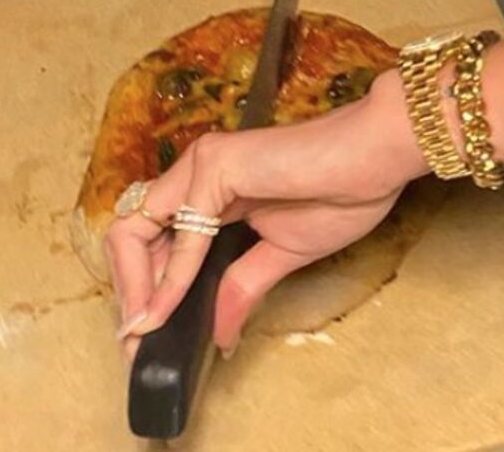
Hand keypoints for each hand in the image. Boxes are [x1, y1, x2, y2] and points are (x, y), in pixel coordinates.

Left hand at [107, 75, 420, 355]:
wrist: (375, 159)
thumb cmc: (342, 192)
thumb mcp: (282, 253)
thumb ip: (241, 286)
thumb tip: (220, 335)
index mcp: (212, 187)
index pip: (152, 237)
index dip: (141, 286)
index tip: (144, 336)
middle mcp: (197, 170)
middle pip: (130, 233)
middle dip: (128, 292)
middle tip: (135, 344)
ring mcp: (202, 164)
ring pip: (135, 228)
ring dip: (135, 287)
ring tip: (143, 333)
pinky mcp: (216, 167)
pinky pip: (182, 234)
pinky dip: (170, 277)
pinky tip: (166, 309)